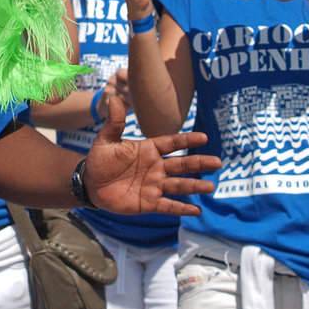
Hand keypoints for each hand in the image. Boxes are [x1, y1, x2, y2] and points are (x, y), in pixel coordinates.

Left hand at [82, 91, 218, 216]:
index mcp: (149, 149)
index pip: (171, 143)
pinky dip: (181, 209)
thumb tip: (114, 98)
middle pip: (181, 164)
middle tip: (218, 162)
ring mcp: (154, 185)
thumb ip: (115, 122)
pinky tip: (196, 211)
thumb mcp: (106, 140)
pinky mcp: (148, 203)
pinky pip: (167, 206)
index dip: (187, 140)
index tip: (204, 137)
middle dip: (199, 163)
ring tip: (211, 186)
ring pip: (178, 185)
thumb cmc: (100, 159)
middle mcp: (156, 167)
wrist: (90, 184)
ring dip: (194, 186)